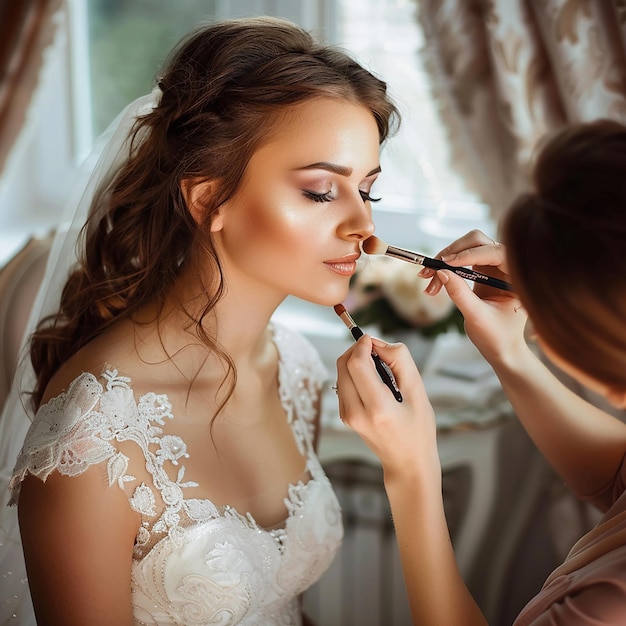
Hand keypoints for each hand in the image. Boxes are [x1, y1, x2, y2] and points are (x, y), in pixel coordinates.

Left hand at [336, 335, 439, 480]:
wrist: (407, 462)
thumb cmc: (418, 428)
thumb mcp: (418, 392)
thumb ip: (400, 361)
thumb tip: (377, 344)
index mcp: (378, 408)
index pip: (357, 365)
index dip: (362, 345)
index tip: (372, 339)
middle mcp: (356, 413)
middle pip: (343, 365)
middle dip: (357, 350)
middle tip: (377, 350)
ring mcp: (346, 416)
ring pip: (340, 372)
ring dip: (355, 361)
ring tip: (378, 367)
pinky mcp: (344, 416)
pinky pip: (342, 383)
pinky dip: (353, 374)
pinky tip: (372, 380)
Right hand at [419, 230, 527, 364]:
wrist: (501, 348)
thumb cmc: (497, 336)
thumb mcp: (476, 317)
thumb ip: (459, 293)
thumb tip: (442, 272)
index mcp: (516, 276)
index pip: (494, 252)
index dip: (469, 254)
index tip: (446, 263)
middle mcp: (506, 266)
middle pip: (478, 241)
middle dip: (452, 252)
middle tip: (431, 269)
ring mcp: (493, 266)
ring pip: (465, 247)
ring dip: (444, 260)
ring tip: (428, 281)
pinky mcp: (481, 270)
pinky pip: (460, 259)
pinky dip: (445, 268)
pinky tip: (434, 283)